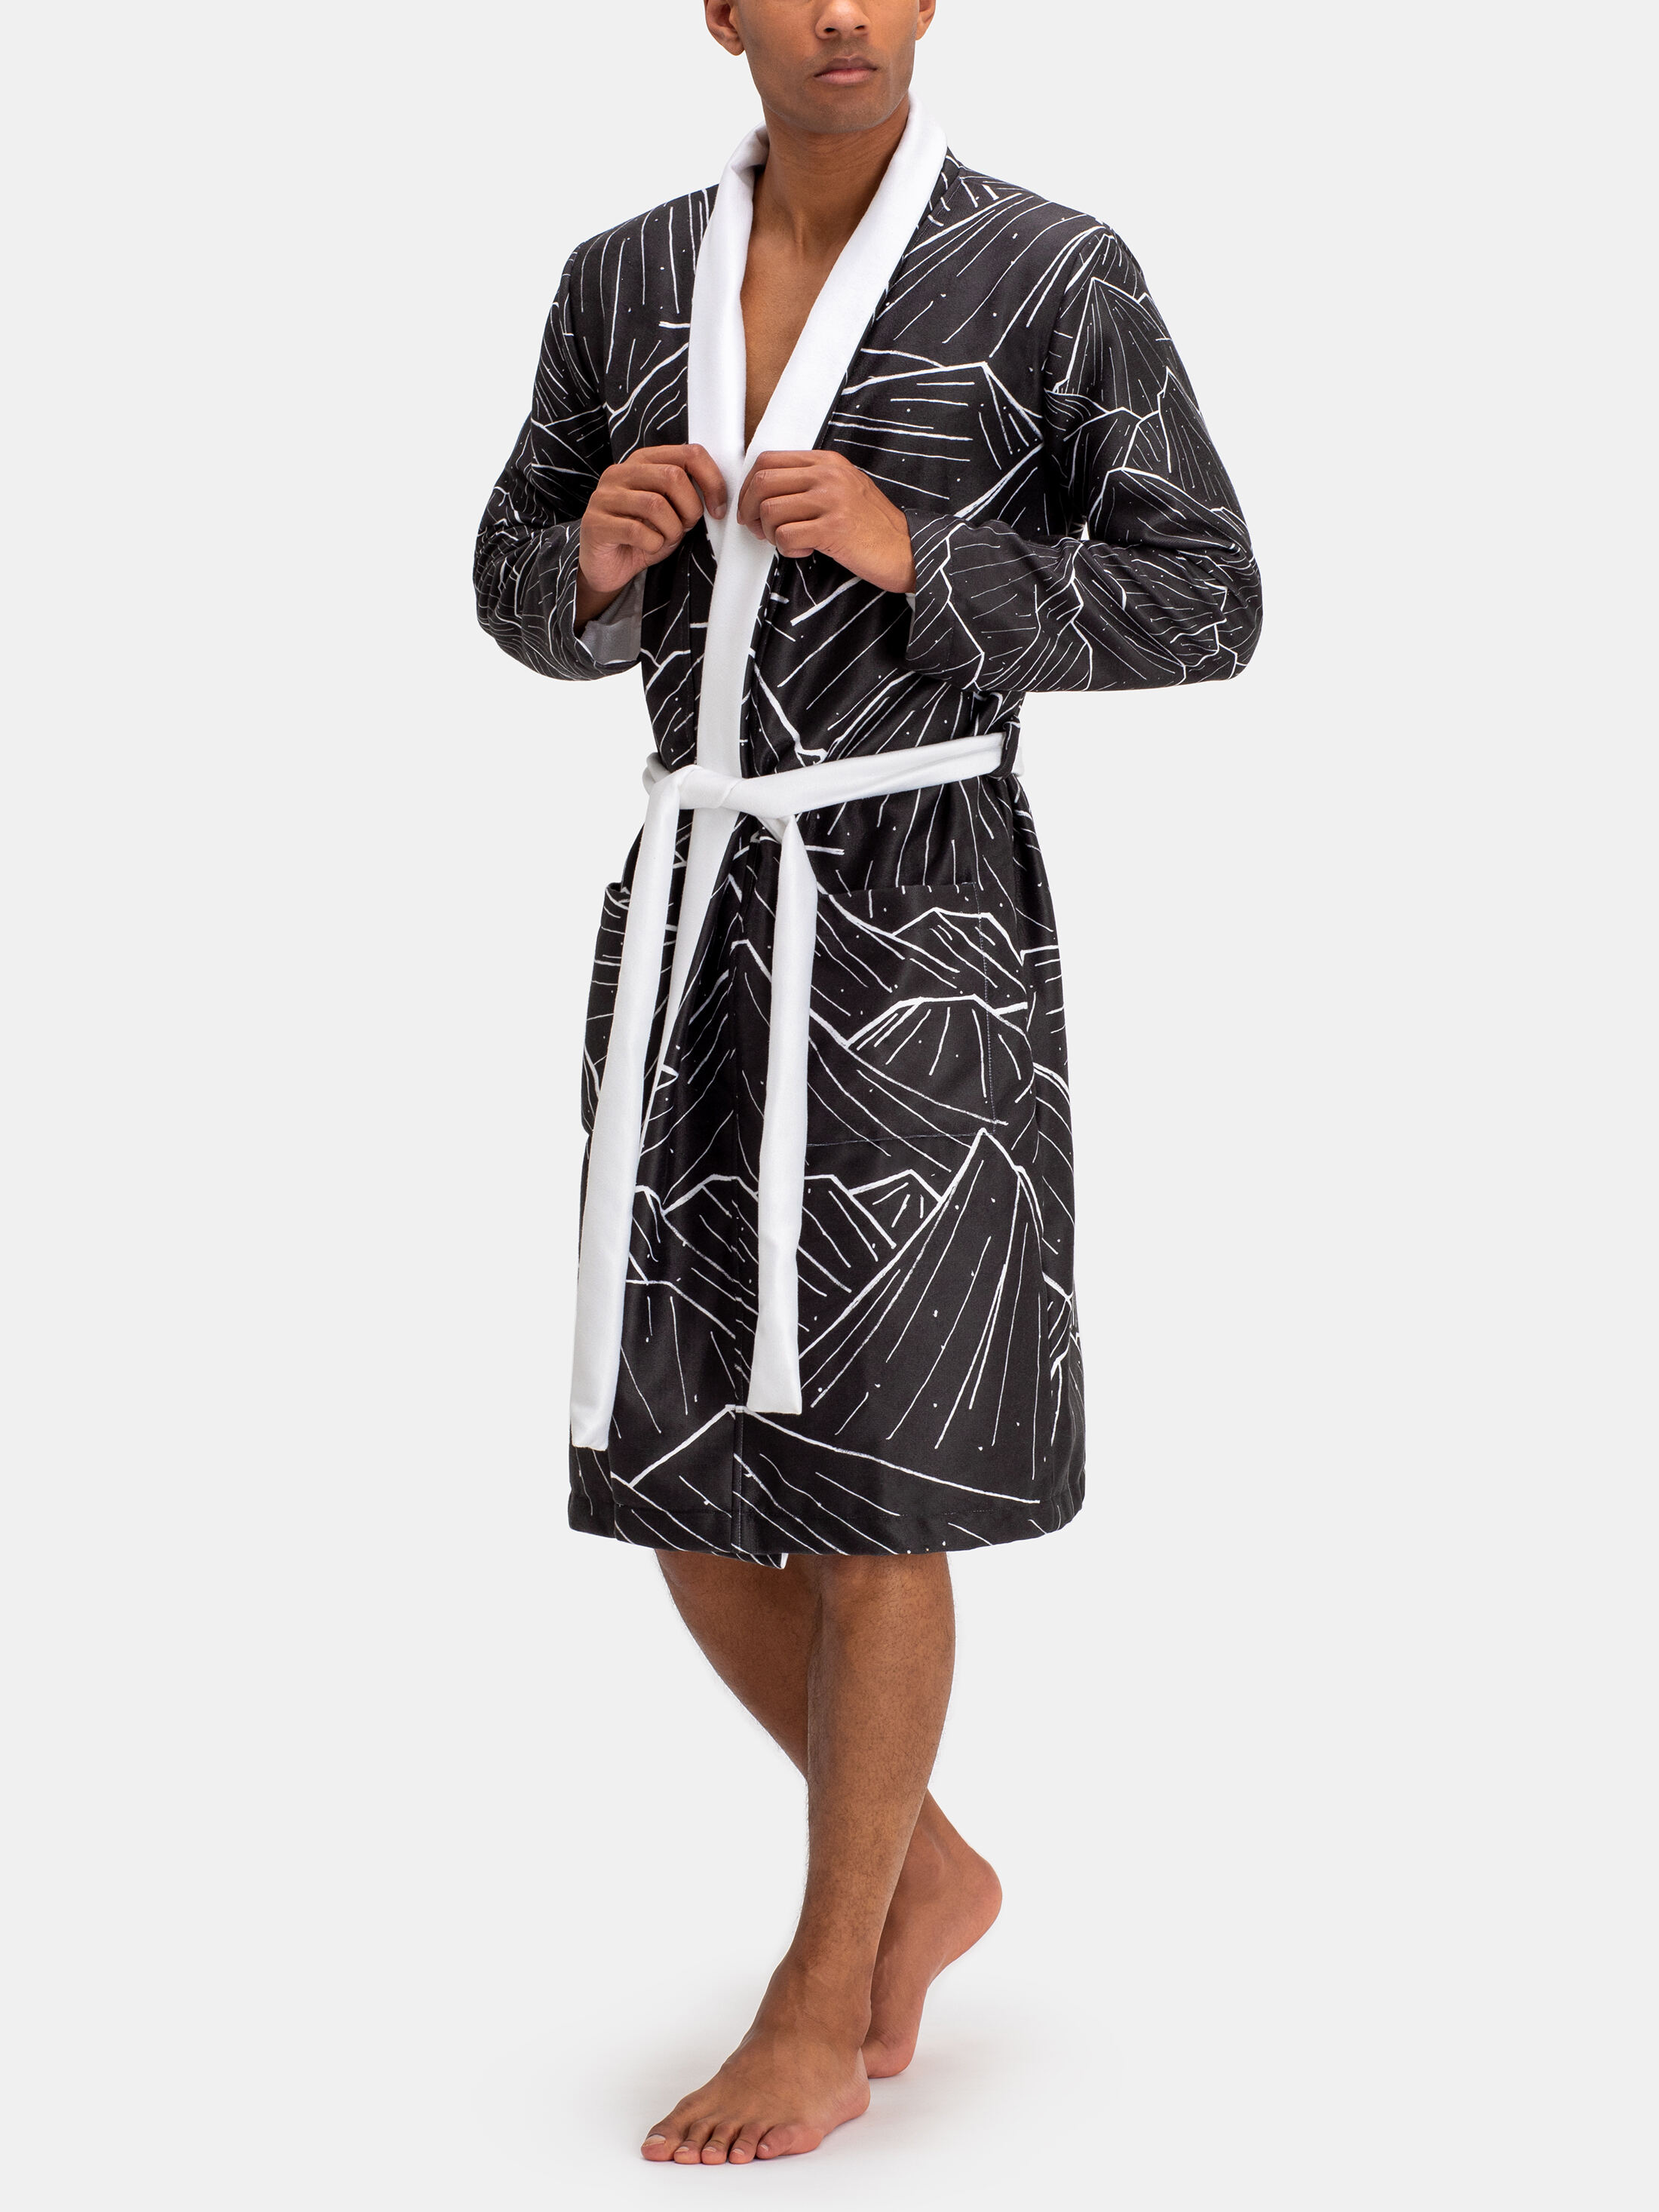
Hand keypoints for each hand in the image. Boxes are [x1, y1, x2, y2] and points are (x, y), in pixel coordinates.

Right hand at [577, 444, 726, 624]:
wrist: (607, 566)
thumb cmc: (642, 536)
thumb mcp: (672, 513)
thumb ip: (688, 496)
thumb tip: (717, 495)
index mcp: (643, 461)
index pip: (688, 453)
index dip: (712, 480)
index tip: (718, 507)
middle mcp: (621, 472)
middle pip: (672, 476)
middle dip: (690, 508)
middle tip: (686, 527)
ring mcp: (605, 496)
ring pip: (655, 504)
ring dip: (671, 530)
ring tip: (665, 539)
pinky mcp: (595, 523)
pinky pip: (636, 531)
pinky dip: (653, 544)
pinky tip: (648, 547)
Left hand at [737, 450, 916, 594]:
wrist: (907, 549)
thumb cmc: (872, 525)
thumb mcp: (844, 488)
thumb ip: (810, 482)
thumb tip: (768, 490)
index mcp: (827, 462)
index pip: (768, 461)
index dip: (748, 486)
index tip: (749, 506)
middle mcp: (828, 475)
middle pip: (763, 483)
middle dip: (749, 511)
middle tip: (756, 530)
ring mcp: (832, 500)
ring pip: (770, 511)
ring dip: (769, 533)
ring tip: (788, 541)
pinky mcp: (834, 529)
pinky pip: (786, 536)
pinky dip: (787, 549)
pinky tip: (805, 550)